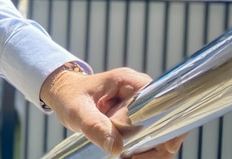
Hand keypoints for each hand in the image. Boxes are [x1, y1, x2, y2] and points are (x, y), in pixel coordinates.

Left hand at [39, 66, 185, 157]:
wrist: (63, 95)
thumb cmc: (69, 96)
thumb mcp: (77, 109)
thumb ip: (94, 125)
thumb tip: (116, 147)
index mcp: (129, 81)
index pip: (161, 101)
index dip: (168, 124)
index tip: (164, 147)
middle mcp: (140, 92)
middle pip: (166, 119)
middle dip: (159, 143)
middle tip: (138, 158)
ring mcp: (140, 106)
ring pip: (160, 131)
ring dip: (151, 149)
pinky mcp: (137, 118)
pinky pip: (149, 136)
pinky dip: (144, 150)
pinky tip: (130, 157)